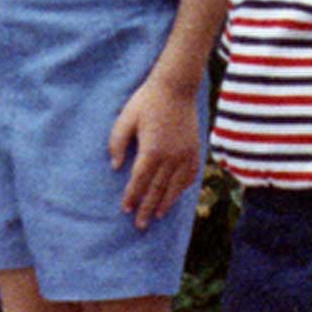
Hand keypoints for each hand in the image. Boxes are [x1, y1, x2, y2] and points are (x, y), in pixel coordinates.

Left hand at [109, 76, 199, 228]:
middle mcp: (170, 157)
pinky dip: (182, 188)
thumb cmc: (146, 101)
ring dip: (165, 202)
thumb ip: (117, 144)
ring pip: (175, 186)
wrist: (176, 87)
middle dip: (147, 208)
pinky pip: (190, 175)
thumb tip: (116, 167)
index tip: (126, 209)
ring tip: (157, 215)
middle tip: (140, 225)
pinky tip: (176, 195)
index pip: (139, 181)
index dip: (132, 196)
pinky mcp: (196, 149)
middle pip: (157, 189)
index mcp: (151, 150)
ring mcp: (186, 154)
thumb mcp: (125, 119)